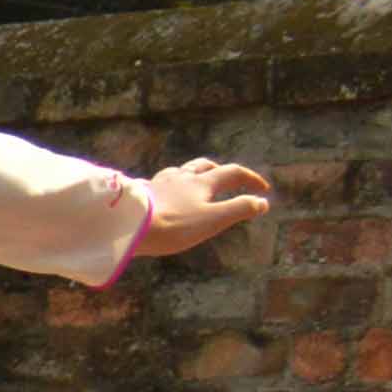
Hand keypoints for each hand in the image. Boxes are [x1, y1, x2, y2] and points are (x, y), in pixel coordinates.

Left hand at [138, 156, 274, 256]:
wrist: (128, 226)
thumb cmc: (173, 225)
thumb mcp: (212, 220)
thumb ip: (239, 209)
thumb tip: (263, 202)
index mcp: (202, 182)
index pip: (233, 173)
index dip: (251, 179)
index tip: (262, 189)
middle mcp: (180, 177)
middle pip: (204, 166)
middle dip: (220, 170)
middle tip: (228, 179)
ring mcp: (158, 183)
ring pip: (179, 171)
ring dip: (192, 174)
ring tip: (195, 182)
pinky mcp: (140, 193)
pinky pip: (156, 183)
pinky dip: (166, 185)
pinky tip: (160, 192)